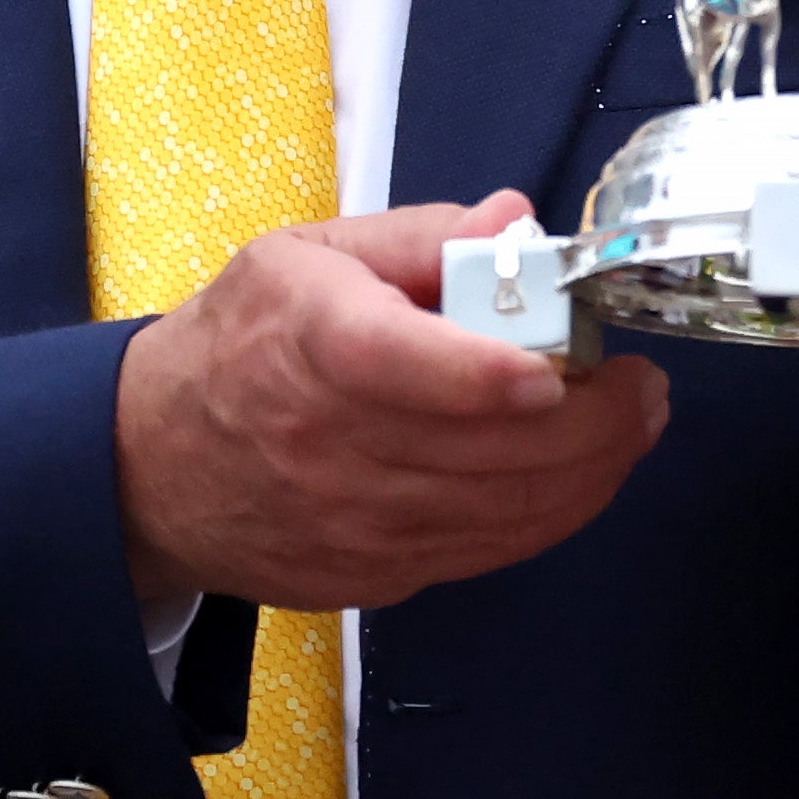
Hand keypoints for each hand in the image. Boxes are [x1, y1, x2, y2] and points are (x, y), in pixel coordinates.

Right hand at [112, 195, 669, 614]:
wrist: (156, 464)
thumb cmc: (239, 342)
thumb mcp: (303, 254)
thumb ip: (419, 235)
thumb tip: (514, 221)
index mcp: (316, 344)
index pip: (411, 368)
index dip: (495, 374)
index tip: (563, 366)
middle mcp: (337, 446)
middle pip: (492, 451)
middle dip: (596, 421)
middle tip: (642, 385)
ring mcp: (359, 524)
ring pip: (508, 511)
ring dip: (593, 471)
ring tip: (631, 423)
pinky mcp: (377, 577)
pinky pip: (488, 551)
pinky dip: (549, 513)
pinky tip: (577, 472)